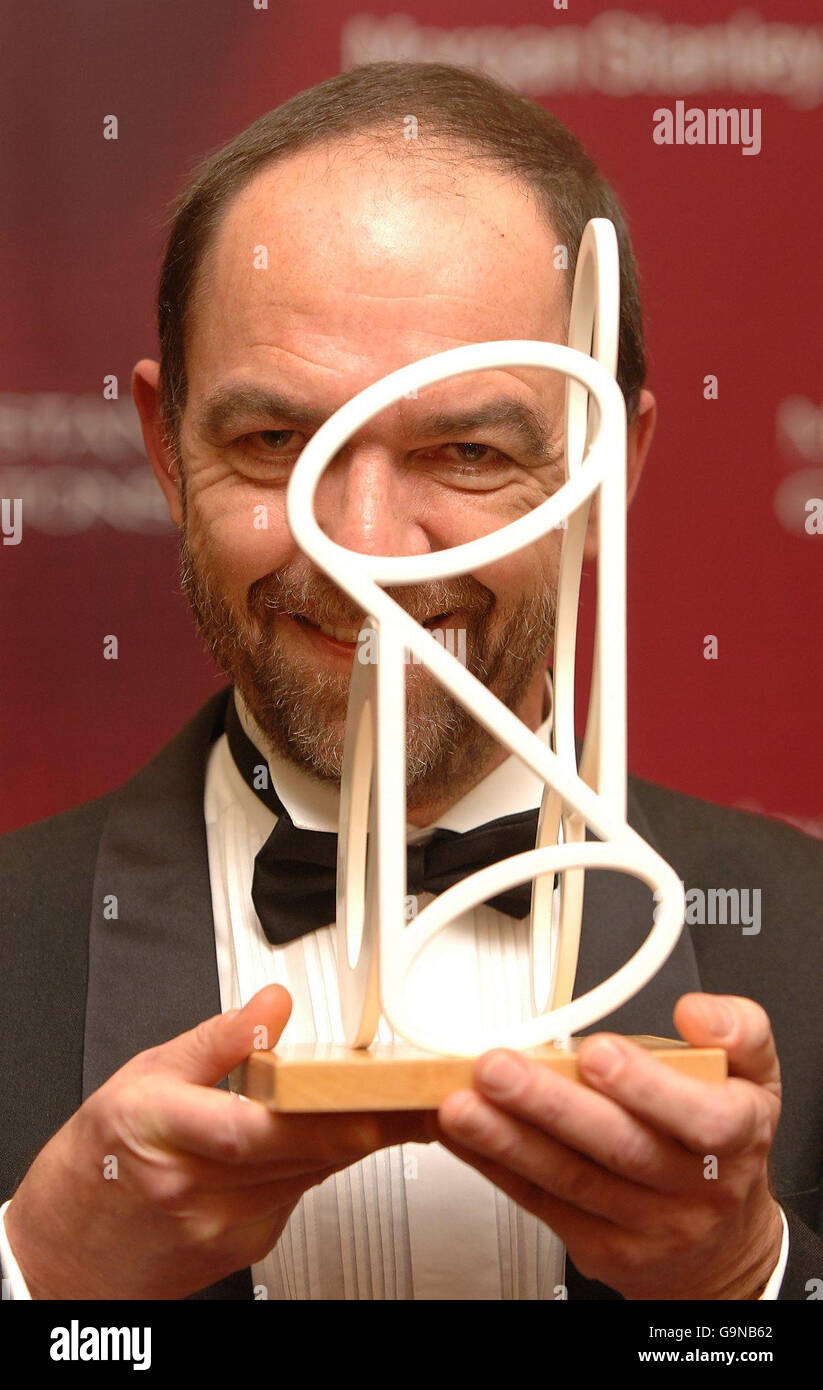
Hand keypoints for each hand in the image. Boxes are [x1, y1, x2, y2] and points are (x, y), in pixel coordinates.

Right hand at [6, 985, 430, 1298]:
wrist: (64, 1255)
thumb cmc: (96, 1165)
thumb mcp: (141, 1076)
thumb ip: (215, 1040)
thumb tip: (269, 1006)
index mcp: (164, 1133)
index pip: (254, 1127)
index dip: (320, 1113)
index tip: (369, 1094)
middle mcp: (199, 1188)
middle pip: (300, 1152)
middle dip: (367, 1118)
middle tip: (419, 1089)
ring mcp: (226, 1225)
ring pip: (311, 1173)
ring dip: (358, 1137)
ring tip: (402, 1101)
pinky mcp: (248, 1244)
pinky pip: (301, 1192)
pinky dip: (325, 1159)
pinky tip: (342, 1133)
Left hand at [431, 993, 783, 1299]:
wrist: (722, 1246)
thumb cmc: (727, 1145)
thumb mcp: (757, 1077)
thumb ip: (738, 1031)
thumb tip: (697, 1012)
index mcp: (734, 1137)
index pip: (701, 1118)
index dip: (647, 1086)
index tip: (596, 1053)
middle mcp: (691, 1187)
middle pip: (619, 1148)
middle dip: (550, 1104)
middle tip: (497, 1067)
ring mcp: (643, 1224)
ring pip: (570, 1179)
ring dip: (507, 1137)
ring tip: (461, 1101)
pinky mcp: (598, 1245)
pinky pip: (539, 1201)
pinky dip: (493, 1164)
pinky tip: (462, 1132)